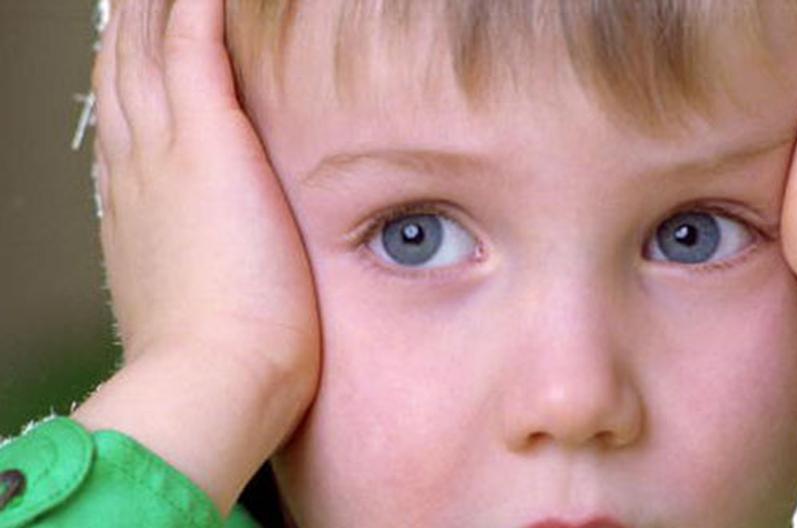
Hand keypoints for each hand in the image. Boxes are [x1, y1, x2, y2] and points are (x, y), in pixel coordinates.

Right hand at [74, 0, 319, 512]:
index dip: (131, 73)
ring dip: (154, 3)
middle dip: (132, 23)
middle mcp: (138, 169)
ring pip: (149, 48)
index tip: (138, 43)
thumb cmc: (217, 364)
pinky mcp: (209, 143)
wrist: (212, 385)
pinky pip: (193, 47)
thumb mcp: (191, 300)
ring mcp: (166, 152)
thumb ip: (195, 267)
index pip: (129, 117)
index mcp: (137, 206)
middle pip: (125, 70)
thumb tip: (207, 268)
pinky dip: (193, 7)